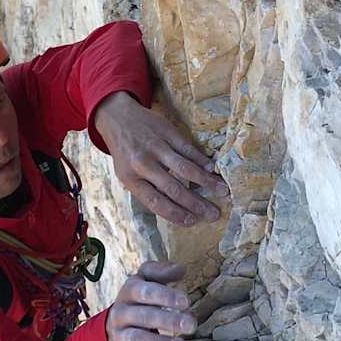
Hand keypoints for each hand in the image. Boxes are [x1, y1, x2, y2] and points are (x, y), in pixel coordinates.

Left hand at [93, 91, 230, 226]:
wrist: (118, 118)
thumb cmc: (125, 152)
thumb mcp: (126, 174)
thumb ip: (147, 190)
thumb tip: (174, 209)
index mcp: (131, 179)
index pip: (156, 202)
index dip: (175, 214)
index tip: (192, 222)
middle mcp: (143, 164)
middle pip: (174, 189)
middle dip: (196, 204)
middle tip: (214, 214)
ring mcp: (156, 147)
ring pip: (185, 168)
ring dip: (206, 182)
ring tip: (223, 191)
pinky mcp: (167, 132)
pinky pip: (188, 149)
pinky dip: (202, 160)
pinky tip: (212, 170)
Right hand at [106, 262, 196, 340]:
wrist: (116, 323)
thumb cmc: (140, 299)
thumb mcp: (146, 280)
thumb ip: (162, 273)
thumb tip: (182, 268)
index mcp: (130, 290)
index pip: (145, 291)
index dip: (165, 296)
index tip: (186, 302)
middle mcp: (122, 311)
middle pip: (144, 316)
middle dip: (168, 320)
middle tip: (191, 325)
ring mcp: (120, 332)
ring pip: (137, 338)